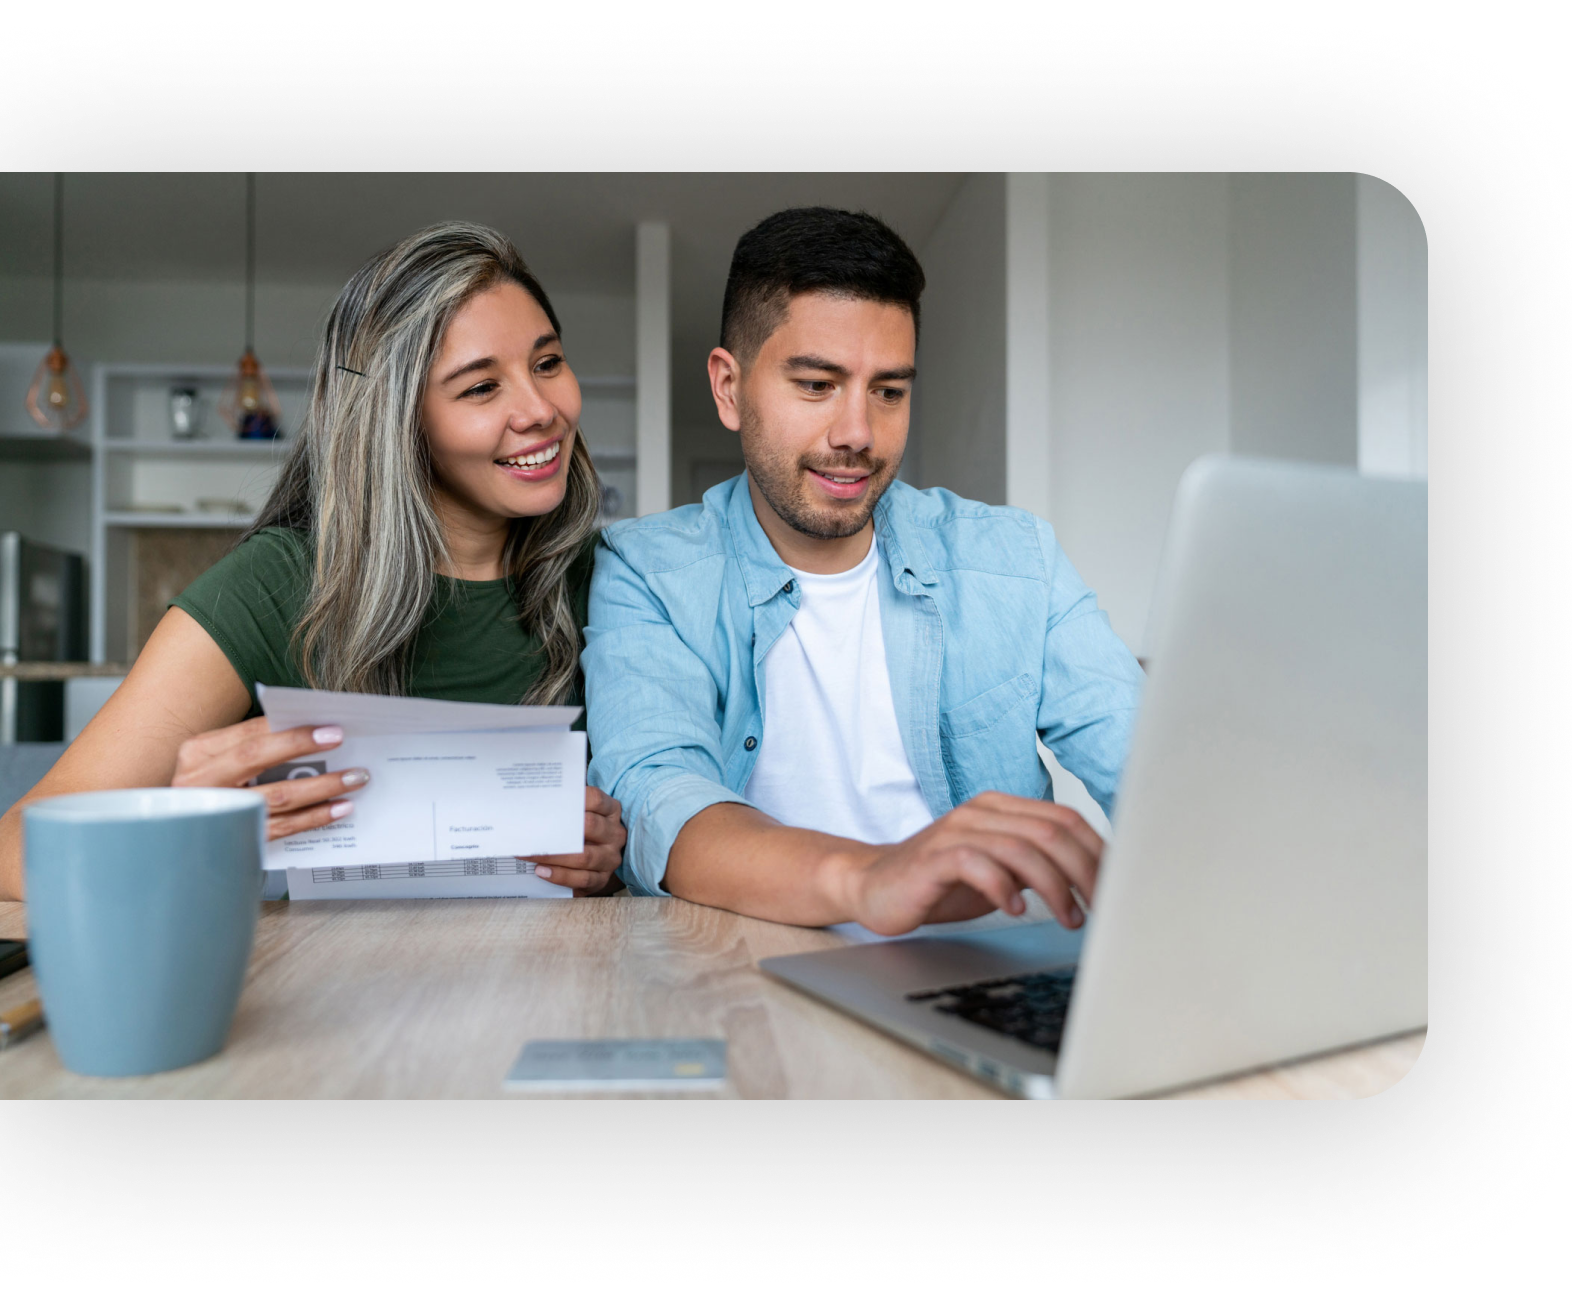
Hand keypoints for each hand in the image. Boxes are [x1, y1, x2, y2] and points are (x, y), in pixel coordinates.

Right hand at [170, 716, 366, 842]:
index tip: (329, 728)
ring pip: (276, 796)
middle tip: (340, 741)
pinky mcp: (235, 840)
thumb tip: (311, 731)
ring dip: (321, 786)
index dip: (291, 729)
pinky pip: (282, 827)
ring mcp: (218, 812)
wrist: (184, 837)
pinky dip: (314, 817)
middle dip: (302, 747)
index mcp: (199, 753)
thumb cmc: (212, 789)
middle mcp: (202, 781)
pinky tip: (338, 809)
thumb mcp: (220, 761)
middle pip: (256, 757)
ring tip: (353, 778)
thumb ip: (254, 745)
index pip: (249, 732)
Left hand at [523, 785, 625, 896]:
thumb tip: (534, 802)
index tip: (550, 799)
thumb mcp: (581, 815)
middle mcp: (614, 834)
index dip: (576, 798)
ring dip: (554, 856)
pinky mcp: (602, 879)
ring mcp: (610, 858)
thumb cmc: (582, 832)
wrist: (595, 862)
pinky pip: (583, 879)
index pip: (596, 799)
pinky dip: (560, 875)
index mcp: (611, 811)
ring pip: (584, 856)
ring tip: (530, 854)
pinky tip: (542, 871)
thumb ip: (564, 806)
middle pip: (590, 826)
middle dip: (560, 828)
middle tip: (533, 829)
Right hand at [839, 791, 1102, 935]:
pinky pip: (978, 863)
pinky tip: (1015, 910)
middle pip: (1051, 831)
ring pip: (1022, 848)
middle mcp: (981, 812)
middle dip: (1085, 872)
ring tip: (1069, 918)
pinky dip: (1003, 888)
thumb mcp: (999, 871)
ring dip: (1053, 887)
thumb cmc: (939, 882)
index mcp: (1001, 808)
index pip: (1065, 818)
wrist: (873, 885)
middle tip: (1101, 907)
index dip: (1097, 851)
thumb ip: (1037, 866)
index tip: (1117, 885)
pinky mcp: (934, 856)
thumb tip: (1093, 882)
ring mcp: (957, 830)